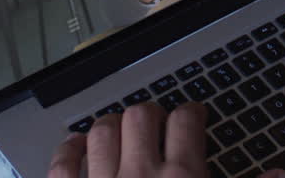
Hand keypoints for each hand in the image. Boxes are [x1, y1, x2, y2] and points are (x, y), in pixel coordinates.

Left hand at [47, 102, 205, 177]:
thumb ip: (204, 174)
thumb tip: (221, 169)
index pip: (186, 120)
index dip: (191, 113)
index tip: (191, 116)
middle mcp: (140, 175)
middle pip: (141, 116)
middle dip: (148, 115)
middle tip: (155, 123)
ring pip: (102, 132)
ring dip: (111, 126)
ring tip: (119, 130)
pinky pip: (62, 166)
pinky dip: (67, 151)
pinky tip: (76, 147)